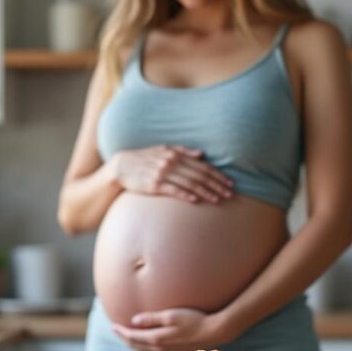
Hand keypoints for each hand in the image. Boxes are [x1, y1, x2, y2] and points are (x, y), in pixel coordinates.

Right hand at [111, 145, 232, 203]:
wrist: (121, 167)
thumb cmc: (145, 159)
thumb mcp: (163, 150)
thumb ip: (183, 151)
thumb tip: (202, 155)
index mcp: (175, 154)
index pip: (202, 166)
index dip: (217, 175)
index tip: (229, 183)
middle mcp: (171, 162)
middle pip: (199, 175)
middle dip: (216, 185)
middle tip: (230, 194)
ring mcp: (162, 174)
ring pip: (189, 183)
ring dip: (205, 192)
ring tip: (218, 200)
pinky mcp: (153, 185)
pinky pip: (173, 190)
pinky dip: (185, 194)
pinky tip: (196, 200)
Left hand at [111, 308, 233, 350]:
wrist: (213, 331)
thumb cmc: (193, 319)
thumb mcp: (171, 315)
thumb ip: (151, 319)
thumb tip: (133, 321)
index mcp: (156, 338)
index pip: (132, 337)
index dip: (121, 331)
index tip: (113, 325)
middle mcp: (158, 349)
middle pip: (135, 346)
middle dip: (124, 338)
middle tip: (116, 331)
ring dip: (133, 345)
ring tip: (127, 337)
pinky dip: (143, 349)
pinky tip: (144, 345)